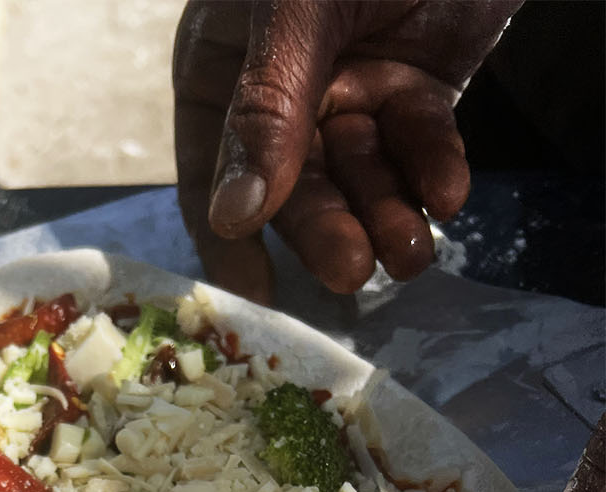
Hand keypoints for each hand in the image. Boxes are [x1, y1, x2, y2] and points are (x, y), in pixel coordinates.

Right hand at [175, 0, 521, 302]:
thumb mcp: (294, 7)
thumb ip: (266, 108)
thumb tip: (234, 215)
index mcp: (222, 64)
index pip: (210, 169)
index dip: (227, 237)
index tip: (253, 296)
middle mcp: (281, 90)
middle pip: (292, 187)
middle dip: (327, 228)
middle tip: (353, 271)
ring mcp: (350, 89)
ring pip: (360, 177)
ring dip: (386, 217)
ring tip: (411, 251)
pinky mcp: (416, 87)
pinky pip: (418, 147)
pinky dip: (433, 173)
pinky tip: (448, 194)